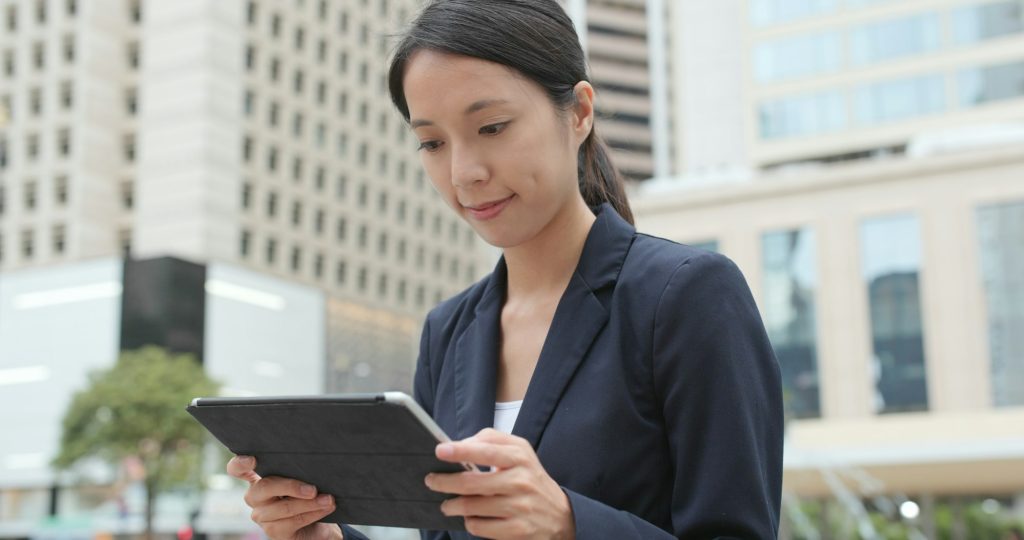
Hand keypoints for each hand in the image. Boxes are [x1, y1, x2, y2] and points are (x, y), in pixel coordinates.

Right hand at [227, 455, 342, 539]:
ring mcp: (261, 516)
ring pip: (284, 507)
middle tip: (313, 489)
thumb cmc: (306, 494)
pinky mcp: (273, 531)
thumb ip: (297, 470)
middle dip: (291, 486)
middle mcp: (254, 496)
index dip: (240, 464)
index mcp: (257, 478)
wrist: (316, 523)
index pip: (237, 469)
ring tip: (328, 499)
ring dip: (310, 503)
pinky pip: (294, 521)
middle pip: (265, 487)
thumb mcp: (301, 479)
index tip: (252, 459)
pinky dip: (313, 513)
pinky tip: (326, 508)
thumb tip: (313, 463)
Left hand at [425, 428, 574, 539]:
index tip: (440, 450)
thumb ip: (491, 441)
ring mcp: (521, 507)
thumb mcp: (520, 452)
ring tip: (447, 504)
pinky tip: (471, 518)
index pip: (487, 451)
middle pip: (473, 482)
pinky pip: (480, 526)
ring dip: (452, 505)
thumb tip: (459, 444)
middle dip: (445, 482)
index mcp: (521, 457)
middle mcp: (522, 481)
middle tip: (431, 481)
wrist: (561, 515)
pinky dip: (469, 522)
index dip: (461, 450)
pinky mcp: (518, 530)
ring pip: (472, 507)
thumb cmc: (530, 479)